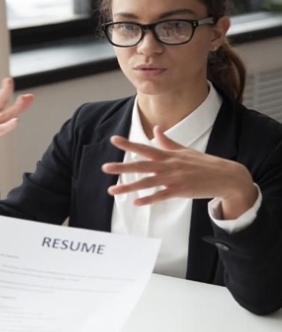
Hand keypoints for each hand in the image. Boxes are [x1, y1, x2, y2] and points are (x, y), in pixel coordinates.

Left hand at [102, 126, 257, 218]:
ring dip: (129, 186)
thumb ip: (167, 142)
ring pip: (147, 182)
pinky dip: (149, 199)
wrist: (226, 176)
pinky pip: (161, 196)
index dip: (128, 144)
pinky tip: (136, 203)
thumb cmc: (203, 163)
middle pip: (141, 165)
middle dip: (122, 167)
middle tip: (105, 168)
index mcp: (168, 155)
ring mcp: (174, 178)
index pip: (144, 148)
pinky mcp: (180, 190)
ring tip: (112, 190)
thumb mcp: (184, 150)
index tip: (113, 140)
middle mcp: (168, 165)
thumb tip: (157, 129)